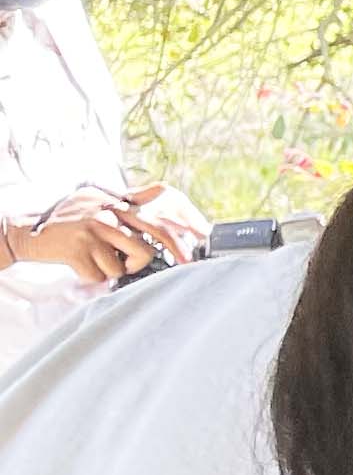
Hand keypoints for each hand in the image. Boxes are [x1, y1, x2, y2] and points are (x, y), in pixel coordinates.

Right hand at [7, 185, 199, 283]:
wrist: (26, 230)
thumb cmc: (67, 223)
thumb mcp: (97, 202)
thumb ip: (127, 208)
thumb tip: (172, 222)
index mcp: (115, 197)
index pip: (161, 197)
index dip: (185, 215)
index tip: (203, 232)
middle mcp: (107, 208)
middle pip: (157, 228)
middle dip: (178, 249)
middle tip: (187, 263)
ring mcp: (93, 227)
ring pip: (136, 256)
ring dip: (125, 267)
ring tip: (106, 263)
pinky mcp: (79, 247)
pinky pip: (106, 272)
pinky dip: (97, 277)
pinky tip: (83, 267)